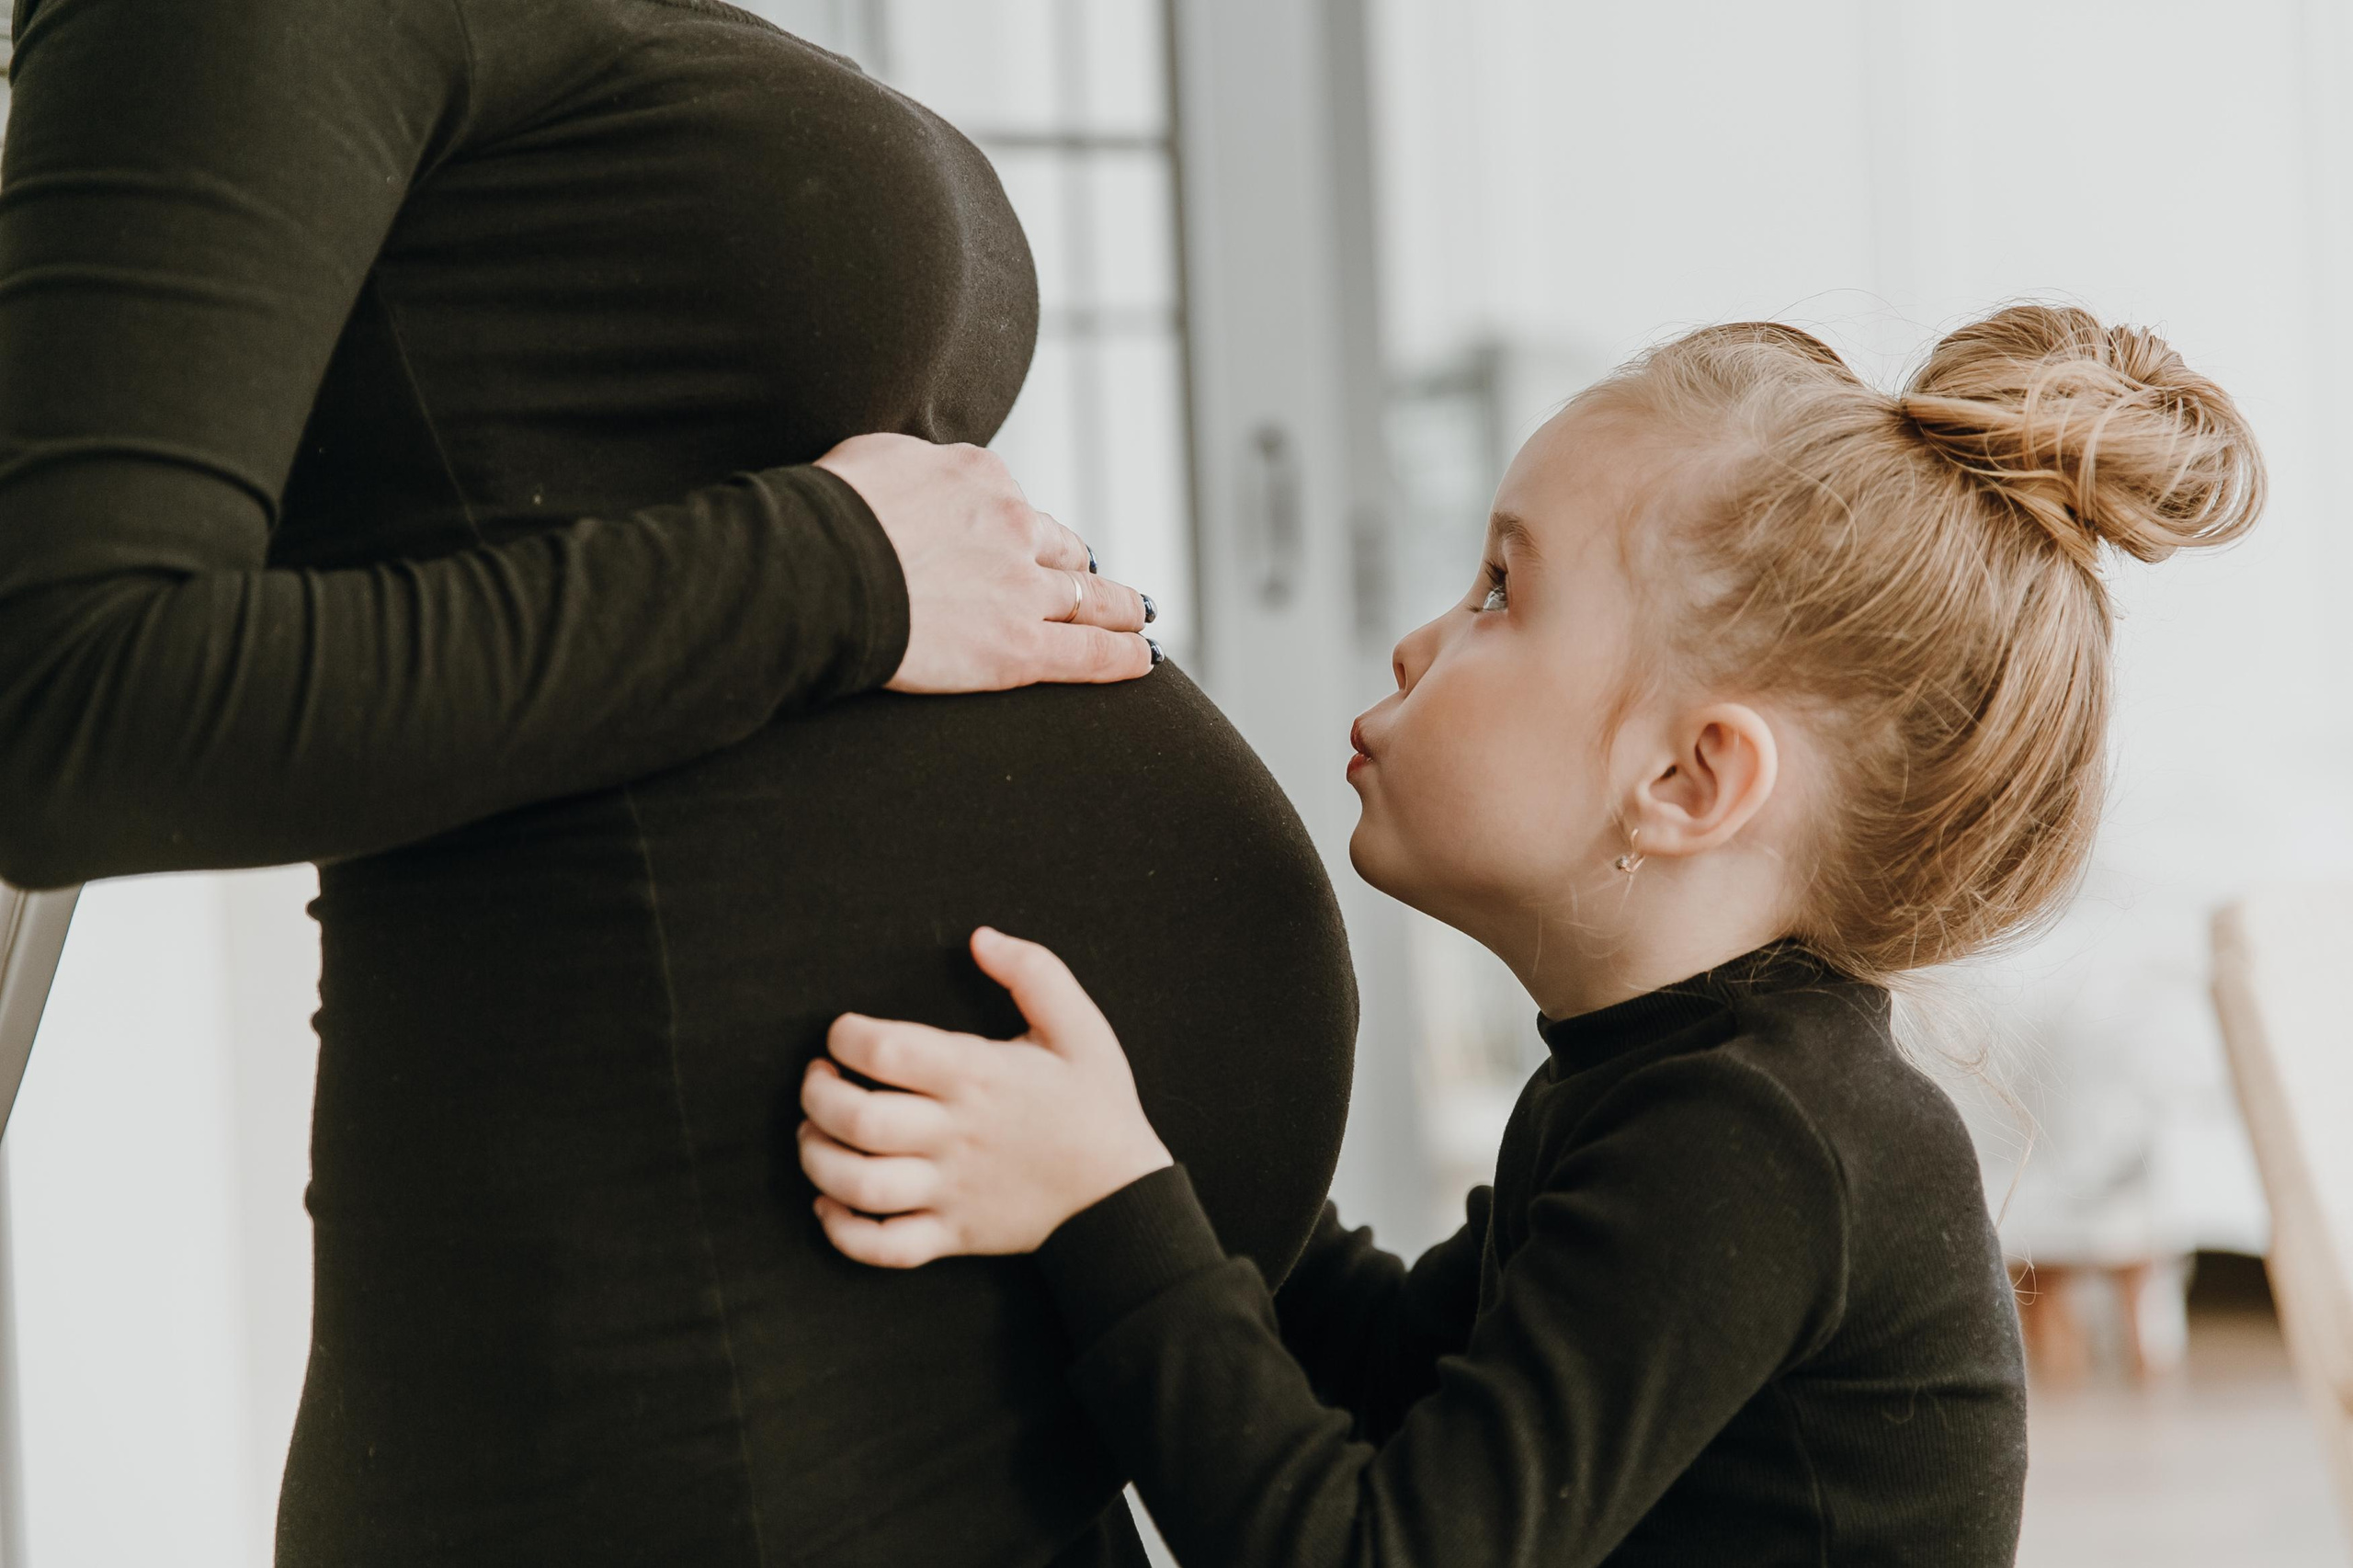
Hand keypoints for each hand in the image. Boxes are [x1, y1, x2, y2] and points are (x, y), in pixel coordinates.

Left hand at [797, 927, 1173, 1267]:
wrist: (1124, 1196)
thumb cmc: (1097, 1106)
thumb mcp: (1080, 1027)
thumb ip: (1034, 972)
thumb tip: (980, 938)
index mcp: (979, 1077)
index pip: (886, 1049)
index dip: (846, 1035)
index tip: (844, 1033)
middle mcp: (956, 1135)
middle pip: (858, 1119)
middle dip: (817, 1094)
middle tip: (818, 1078)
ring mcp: (951, 1190)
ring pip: (859, 1185)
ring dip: (817, 1158)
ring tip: (813, 1134)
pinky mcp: (953, 1234)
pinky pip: (883, 1246)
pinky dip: (843, 1232)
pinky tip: (828, 1203)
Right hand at [812, 433, 1157, 691]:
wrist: (822, 566)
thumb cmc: (828, 512)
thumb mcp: (875, 457)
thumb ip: (915, 469)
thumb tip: (921, 483)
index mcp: (980, 477)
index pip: (1013, 505)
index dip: (1022, 529)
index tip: (1025, 542)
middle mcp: (1012, 525)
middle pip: (1062, 549)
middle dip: (1080, 564)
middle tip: (1097, 578)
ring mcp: (1022, 588)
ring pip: (1089, 597)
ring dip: (1118, 607)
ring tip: (1138, 618)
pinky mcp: (1020, 646)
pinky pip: (1088, 651)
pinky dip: (1123, 656)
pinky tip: (1144, 660)